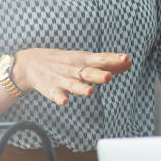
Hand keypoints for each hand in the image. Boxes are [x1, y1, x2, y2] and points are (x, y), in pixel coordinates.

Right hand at [13, 49, 131, 106]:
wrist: (32, 63)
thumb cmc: (67, 62)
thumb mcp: (86, 59)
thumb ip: (107, 63)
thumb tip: (129, 63)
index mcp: (84, 60)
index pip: (101, 60)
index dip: (113, 60)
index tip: (126, 59)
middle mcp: (74, 69)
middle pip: (88, 72)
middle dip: (98, 75)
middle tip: (109, 76)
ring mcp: (62, 79)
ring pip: (73, 85)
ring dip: (81, 88)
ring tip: (90, 91)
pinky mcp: (51, 89)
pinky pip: (55, 95)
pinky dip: (59, 98)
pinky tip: (64, 101)